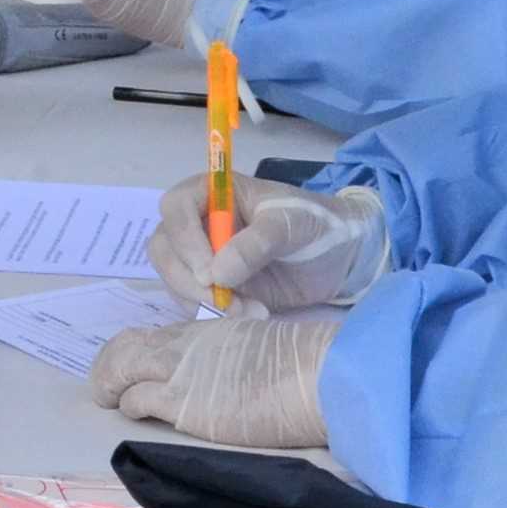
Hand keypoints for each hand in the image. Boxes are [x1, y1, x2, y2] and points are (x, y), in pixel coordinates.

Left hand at [90, 307, 338, 449]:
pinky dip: (128, 406)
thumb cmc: (302, 367)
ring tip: (109, 403)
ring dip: (108, 386)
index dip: (135, 353)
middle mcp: (186, 345)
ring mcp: (181, 372)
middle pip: (125, 347)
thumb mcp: (257, 350)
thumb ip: (231, 359)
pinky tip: (134, 414)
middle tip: (107, 390)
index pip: (155, 336)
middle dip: (107, 368)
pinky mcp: (183, 403)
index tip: (132, 371)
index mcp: (207, 332)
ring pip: (119, 368)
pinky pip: (136, 399)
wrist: (316, 376)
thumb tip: (225, 377)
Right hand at [145, 175, 387, 315]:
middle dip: (188, 279)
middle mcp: (201, 223)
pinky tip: (253, 314)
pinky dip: (217, 314)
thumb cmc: (316, 224)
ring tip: (248, 310)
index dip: (184, 239)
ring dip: (203, 301)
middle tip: (222, 300)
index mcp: (215, 193)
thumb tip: (216, 274)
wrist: (342, 256)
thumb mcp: (291, 224)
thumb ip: (256, 243)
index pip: (175, 207)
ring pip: (175, 279)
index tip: (208, 271)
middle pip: (165, 248)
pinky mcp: (216, 287)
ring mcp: (205, 257)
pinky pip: (195, 302)